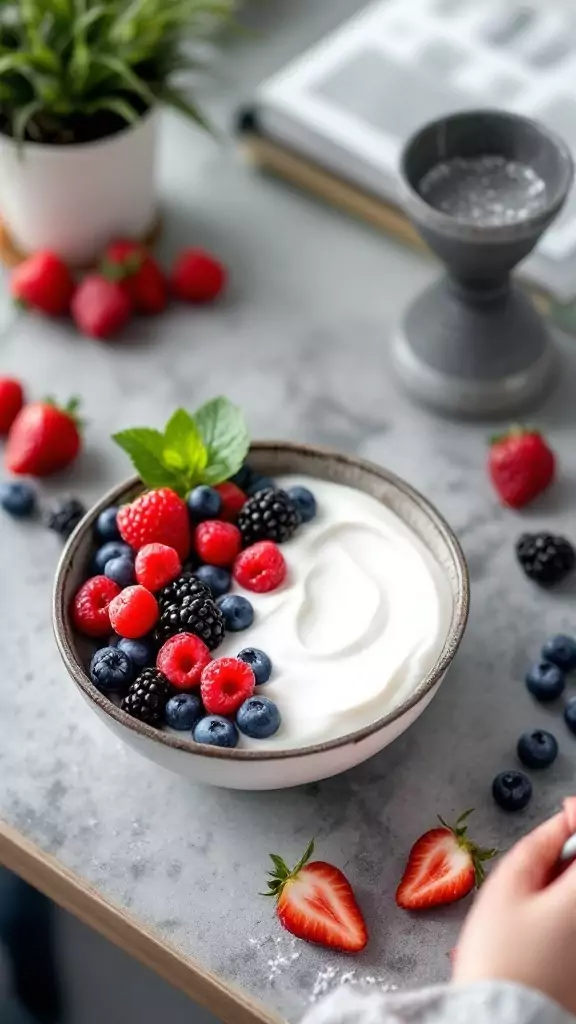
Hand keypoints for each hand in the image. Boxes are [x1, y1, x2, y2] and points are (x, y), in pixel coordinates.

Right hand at [453, 798, 575, 1014]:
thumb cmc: (500, 958)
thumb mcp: (507, 888)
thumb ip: (538, 846)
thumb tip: (562, 824)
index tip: (566, 809)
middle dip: (568, 859)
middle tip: (540, 864)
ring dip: (564, 886)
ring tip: (531, 902)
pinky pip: (573, 924)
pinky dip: (562, 915)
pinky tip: (539, 928)